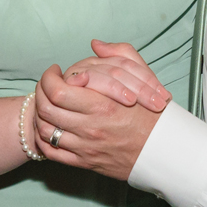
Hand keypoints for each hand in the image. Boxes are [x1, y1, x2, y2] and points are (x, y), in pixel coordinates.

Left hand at [31, 41, 169, 179]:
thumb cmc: (154, 114)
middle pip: (46, 109)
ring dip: (40, 114)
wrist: (167, 150)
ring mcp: (86, 147)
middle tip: (46, 85)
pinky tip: (48, 127)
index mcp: (103, 105)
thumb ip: (121, 55)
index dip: (48, 78)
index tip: (54, 72)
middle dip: (40, 92)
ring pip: (45, 130)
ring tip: (47, 104)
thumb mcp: (143, 78)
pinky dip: (43, 140)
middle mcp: (91, 127)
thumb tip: (96, 44)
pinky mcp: (85, 162)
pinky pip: (52, 153)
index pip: (57, 90)